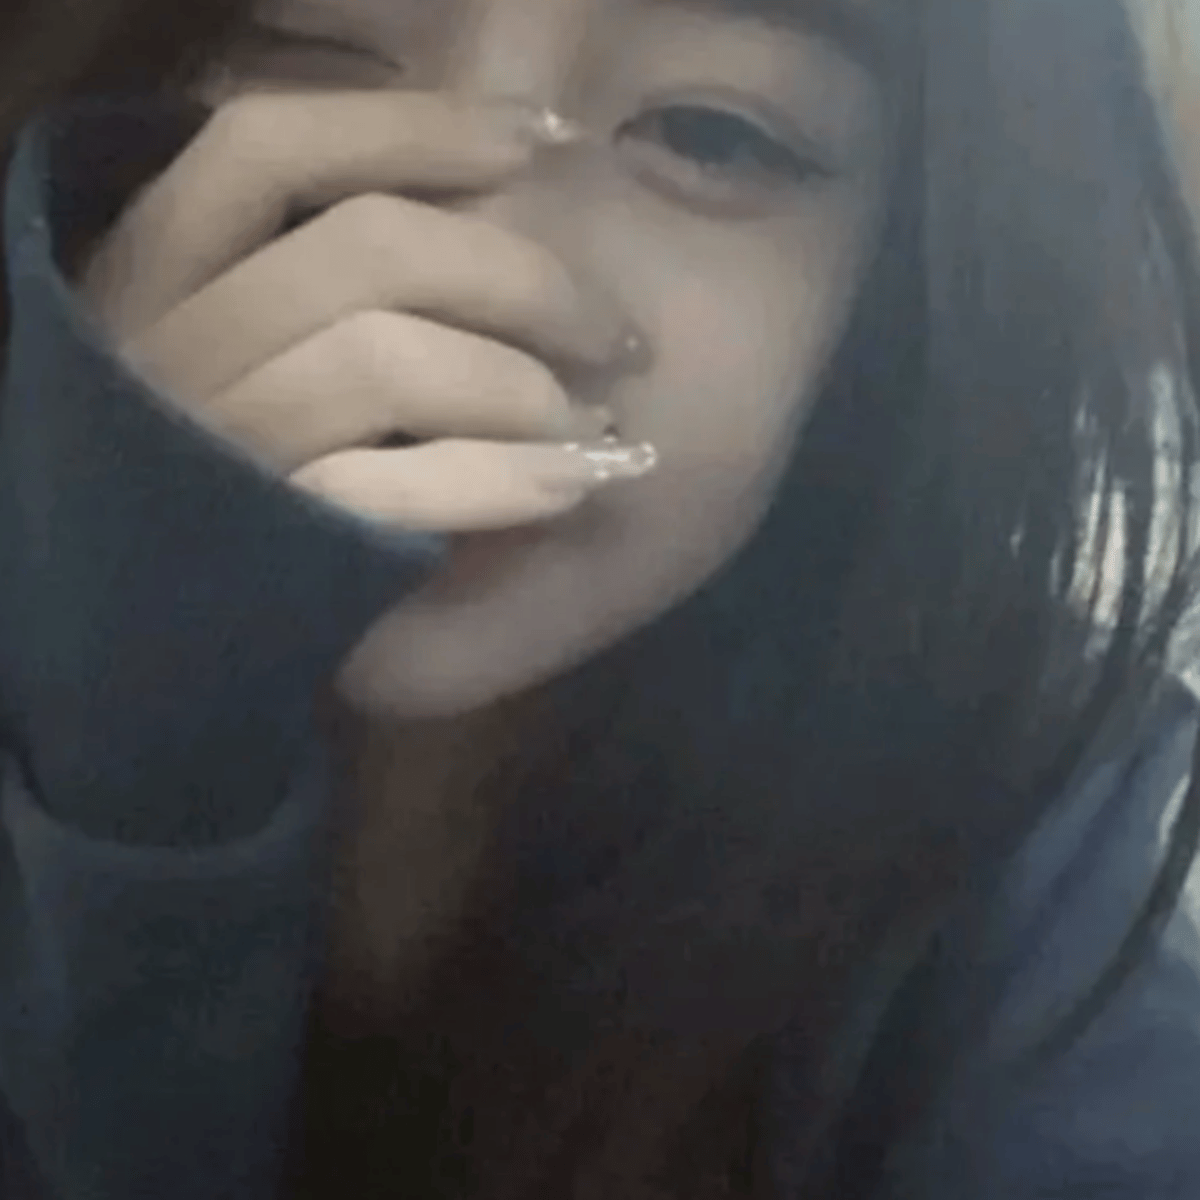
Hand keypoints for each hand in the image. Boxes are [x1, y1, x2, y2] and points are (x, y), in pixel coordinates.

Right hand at [78, 88, 648, 532]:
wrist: (183, 616)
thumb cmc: (243, 465)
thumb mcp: (253, 345)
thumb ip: (329, 275)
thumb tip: (494, 201)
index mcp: (157, 272)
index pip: (265, 148)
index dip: (410, 128)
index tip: (537, 143)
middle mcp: (165, 344)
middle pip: (366, 250)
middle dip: (521, 281)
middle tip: (612, 336)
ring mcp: (211, 446)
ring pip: (383, 359)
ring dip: (516, 387)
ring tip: (587, 428)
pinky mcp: (263, 537)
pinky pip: (386, 487)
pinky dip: (495, 478)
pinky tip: (567, 485)